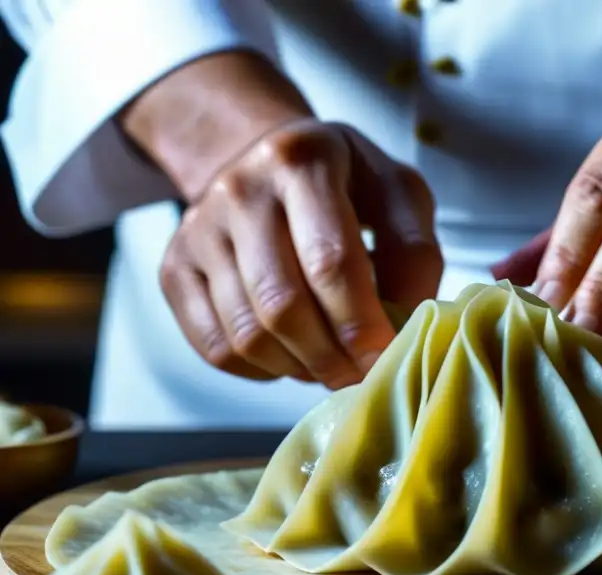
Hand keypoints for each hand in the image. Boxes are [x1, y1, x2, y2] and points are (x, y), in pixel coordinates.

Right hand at [161, 119, 441, 386]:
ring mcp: (198, 230)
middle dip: (330, 357)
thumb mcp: (397, 193)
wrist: (268, 162)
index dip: (360, 323)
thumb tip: (402, 323)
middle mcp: (240, 190)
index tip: (384, 356)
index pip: (329, 261)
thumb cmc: (347, 184)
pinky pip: (217, 348)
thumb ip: (414, 252)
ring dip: (298, 367)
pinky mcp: (175, 268)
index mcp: (303, 161)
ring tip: (331, 364)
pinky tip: (291, 355)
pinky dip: (261, 370)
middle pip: (282, 305)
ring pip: (247, 334)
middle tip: (359, 374)